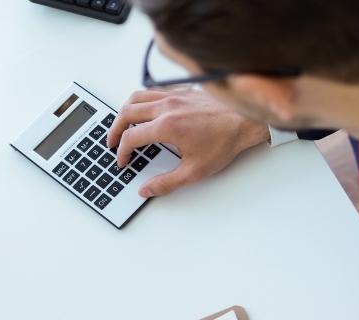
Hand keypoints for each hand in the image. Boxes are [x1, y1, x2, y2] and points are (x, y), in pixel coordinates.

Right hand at [106, 87, 270, 197]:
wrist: (246, 122)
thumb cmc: (225, 142)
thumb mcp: (194, 171)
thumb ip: (166, 183)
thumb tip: (146, 190)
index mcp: (167, 126)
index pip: (130, 137)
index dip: (121, 152)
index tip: (123, 161)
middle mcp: (167, 106)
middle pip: (127, 113)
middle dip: (114, 129)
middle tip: (112, 142)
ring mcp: (175, 95)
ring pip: (137, 96)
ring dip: (125, 111)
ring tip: (122, 124)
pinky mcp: (183, 90)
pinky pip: (153, 90)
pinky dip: (143, 100)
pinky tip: (146, 110)